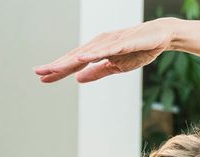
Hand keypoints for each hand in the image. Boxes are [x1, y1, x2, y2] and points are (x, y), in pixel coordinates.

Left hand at [33, 17, 178, 83]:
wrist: (161, 36)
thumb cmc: (139, 49)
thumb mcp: (116, 66)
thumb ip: (97, 72)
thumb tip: (77, 79)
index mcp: (96, 51)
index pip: (74, 62)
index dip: (58, 70)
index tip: (41, 77)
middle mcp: (99, 44)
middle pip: (75, 56)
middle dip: (57, 65)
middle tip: (38, 72)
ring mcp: (111, 42)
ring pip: (87, 53)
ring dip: (70, 60)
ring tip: (55, 68)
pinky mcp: (124, 42)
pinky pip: (107, 49)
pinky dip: (93, 54)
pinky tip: (82, 58)